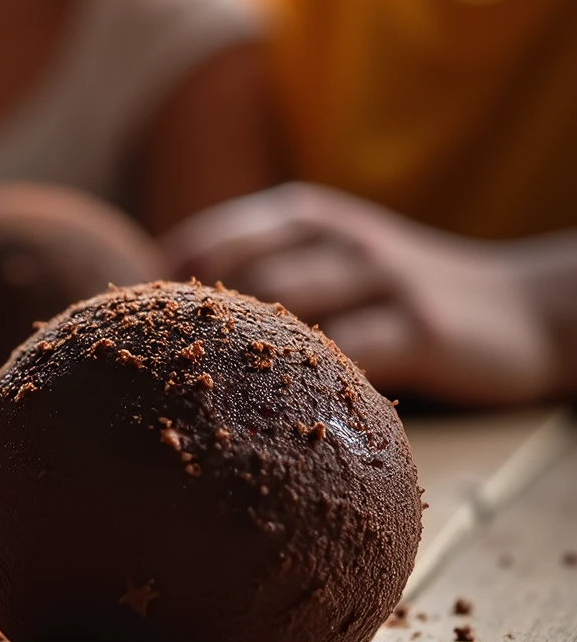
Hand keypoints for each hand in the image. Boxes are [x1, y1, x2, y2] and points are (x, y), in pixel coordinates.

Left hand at [162, 182, 560, 407]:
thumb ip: (268, 277)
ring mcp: (383, 277)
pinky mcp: (424, 325)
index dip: (159, 285)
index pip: (211, 238)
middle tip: (138, 374)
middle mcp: (338, 234)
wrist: (525, 308)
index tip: (116, 335)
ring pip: (289, 302)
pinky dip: (308, 386)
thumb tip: (170, 332)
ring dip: (237, 351)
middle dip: (186, 318)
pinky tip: (276, 426)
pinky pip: (354, 354)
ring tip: (188, 399)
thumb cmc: (403, 297)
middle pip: (239, 267)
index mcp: (305, 215)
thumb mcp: (336, 263)